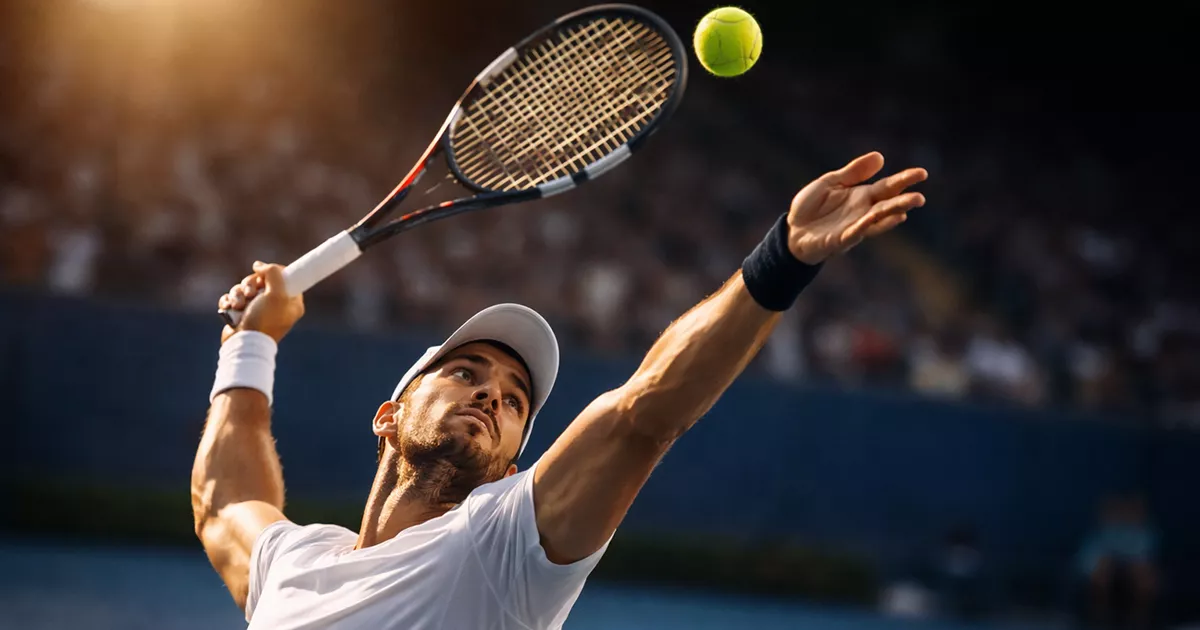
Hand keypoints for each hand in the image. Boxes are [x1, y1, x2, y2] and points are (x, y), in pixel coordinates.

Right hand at [218, 262, 304, 343]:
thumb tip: (259, 265)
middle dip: (250, 284)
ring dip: (238, 294)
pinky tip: (230, 308)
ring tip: (238, 306)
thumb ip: (273, 273)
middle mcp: (276, 304)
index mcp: (291, 302)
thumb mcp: (277, 294)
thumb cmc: (264, 321)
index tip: (264, 275)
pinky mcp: (241, 313)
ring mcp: (257, 309)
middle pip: (261, 280)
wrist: (244, 344)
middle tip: (249, 293)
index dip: (273, 273)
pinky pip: (233, 298)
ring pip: (244, 288)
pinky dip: (229, 301)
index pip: (286, 277)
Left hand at [787, 152, 926, 263]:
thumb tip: (880, 157)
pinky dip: (867, 226)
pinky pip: (856, 232)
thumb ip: (854, 172)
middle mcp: (862, 212)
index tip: (922, 173)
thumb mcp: (830, 182)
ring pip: (876, 220)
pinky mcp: (840, 239)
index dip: (904, 180)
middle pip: (887, 204)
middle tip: (920, 197)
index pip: (887, 187)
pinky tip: (876, 219)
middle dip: (904, 201)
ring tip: (907, 210)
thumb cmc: (811, 207)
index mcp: (861, 196)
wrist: (791, 230)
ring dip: (891, 215)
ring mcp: (853, 226)